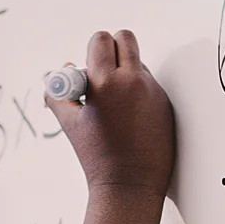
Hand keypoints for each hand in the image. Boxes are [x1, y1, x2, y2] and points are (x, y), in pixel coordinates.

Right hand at [46, 30, 175, 200]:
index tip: (88, 68)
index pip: (102, 39)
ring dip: (125, 72)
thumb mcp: (69, 124)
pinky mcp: (166, 103)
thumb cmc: (96, 157)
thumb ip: (59, 93)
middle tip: (103, 72)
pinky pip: (149, 84)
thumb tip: (63, 69)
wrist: (129, 185)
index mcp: (105, 83)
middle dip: (112, 48)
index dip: (92, 50)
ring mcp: (153, 91)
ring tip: (115, 105)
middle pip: (125, 38)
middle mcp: (133, 81)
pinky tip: (130, 118)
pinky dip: (138, 92)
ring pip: (138, 63)